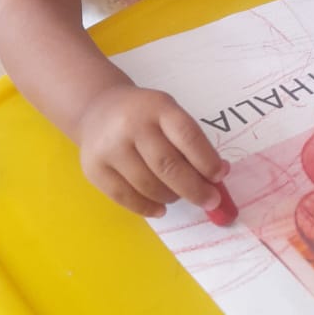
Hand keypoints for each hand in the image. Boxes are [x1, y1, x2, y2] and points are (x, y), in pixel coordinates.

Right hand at [76, 83, 227, 218]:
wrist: (98, 109)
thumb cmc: (144, 116)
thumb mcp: (168, 114)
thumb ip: (191, 142)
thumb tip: (218, 174)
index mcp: (157, 106)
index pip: (187, 136)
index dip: (206, 160)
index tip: (219, 176)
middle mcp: (131, 125)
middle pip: (167, 165)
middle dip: (194, 188)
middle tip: (211, 201)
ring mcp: (109, 147)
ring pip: (148, 185)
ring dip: (171, 197)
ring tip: (177, 195)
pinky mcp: (94, 168)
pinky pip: (125, 197)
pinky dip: (147, 208)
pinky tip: (160, 208)